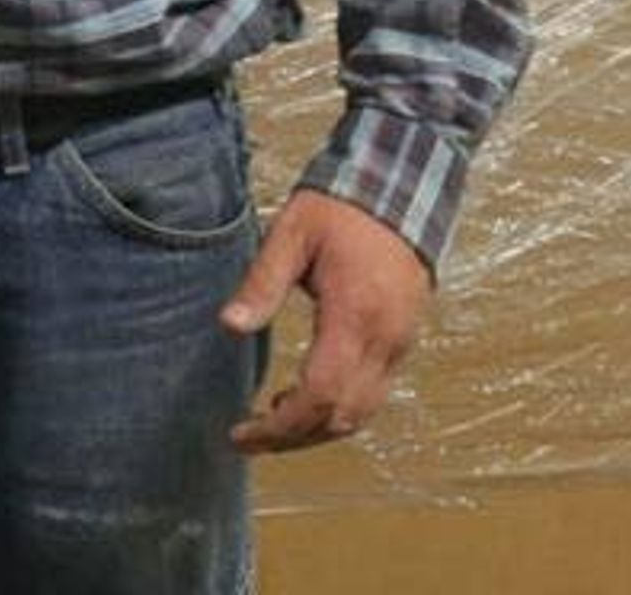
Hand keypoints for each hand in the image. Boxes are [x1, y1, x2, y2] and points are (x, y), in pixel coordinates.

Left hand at [221, 188, 430, 452]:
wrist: (400, 190)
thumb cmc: (340, 209)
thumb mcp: (291, 234)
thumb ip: (262, 282)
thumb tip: (228, 326)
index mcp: (355, 316)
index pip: (321, 394)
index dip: (281, 425)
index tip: (243, 434)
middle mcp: (385, 340)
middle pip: (343, 416)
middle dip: (294, 438)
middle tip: (248, 439)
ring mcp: (400, 344)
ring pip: (362, 413)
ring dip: (317, 430)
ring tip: (269, 423)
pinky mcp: (403, 342)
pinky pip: (373, 395)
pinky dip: (338, 410)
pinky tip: (303, 398)